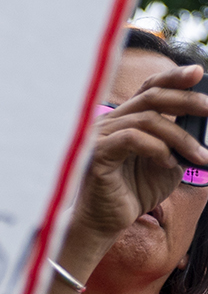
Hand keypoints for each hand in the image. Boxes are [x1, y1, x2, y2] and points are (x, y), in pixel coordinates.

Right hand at [72, 63, 207, 239]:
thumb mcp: (166, 165)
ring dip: (182, 138)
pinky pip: (133, 139)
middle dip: (186, 100)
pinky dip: (158, 149)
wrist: (105, 221)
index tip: (197, 72)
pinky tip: (168, 164)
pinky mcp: (97, 152)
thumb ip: (179, 145)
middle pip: (151, 97)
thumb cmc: (132, 192)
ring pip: (148, 120)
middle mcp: (111, 121)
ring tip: (201, 158)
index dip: (173, 77)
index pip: (149, 88)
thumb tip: (205, 133)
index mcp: (127, 120)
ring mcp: (101, 134)